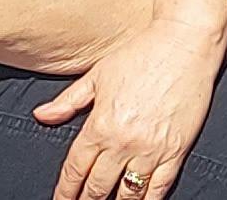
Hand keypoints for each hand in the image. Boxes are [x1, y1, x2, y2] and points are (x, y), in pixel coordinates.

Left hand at [34, 7, 226, 199]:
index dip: (65, 191)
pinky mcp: (176, 151)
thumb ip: (68, 101)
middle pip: (97, 188)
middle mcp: (123, 142)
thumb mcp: (98, 74)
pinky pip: (159, 188)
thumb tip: (40, 115)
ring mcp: (151, 149)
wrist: (186, 42)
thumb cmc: (141, 53)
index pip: (75, 170)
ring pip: (127, 194)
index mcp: (100, 124)